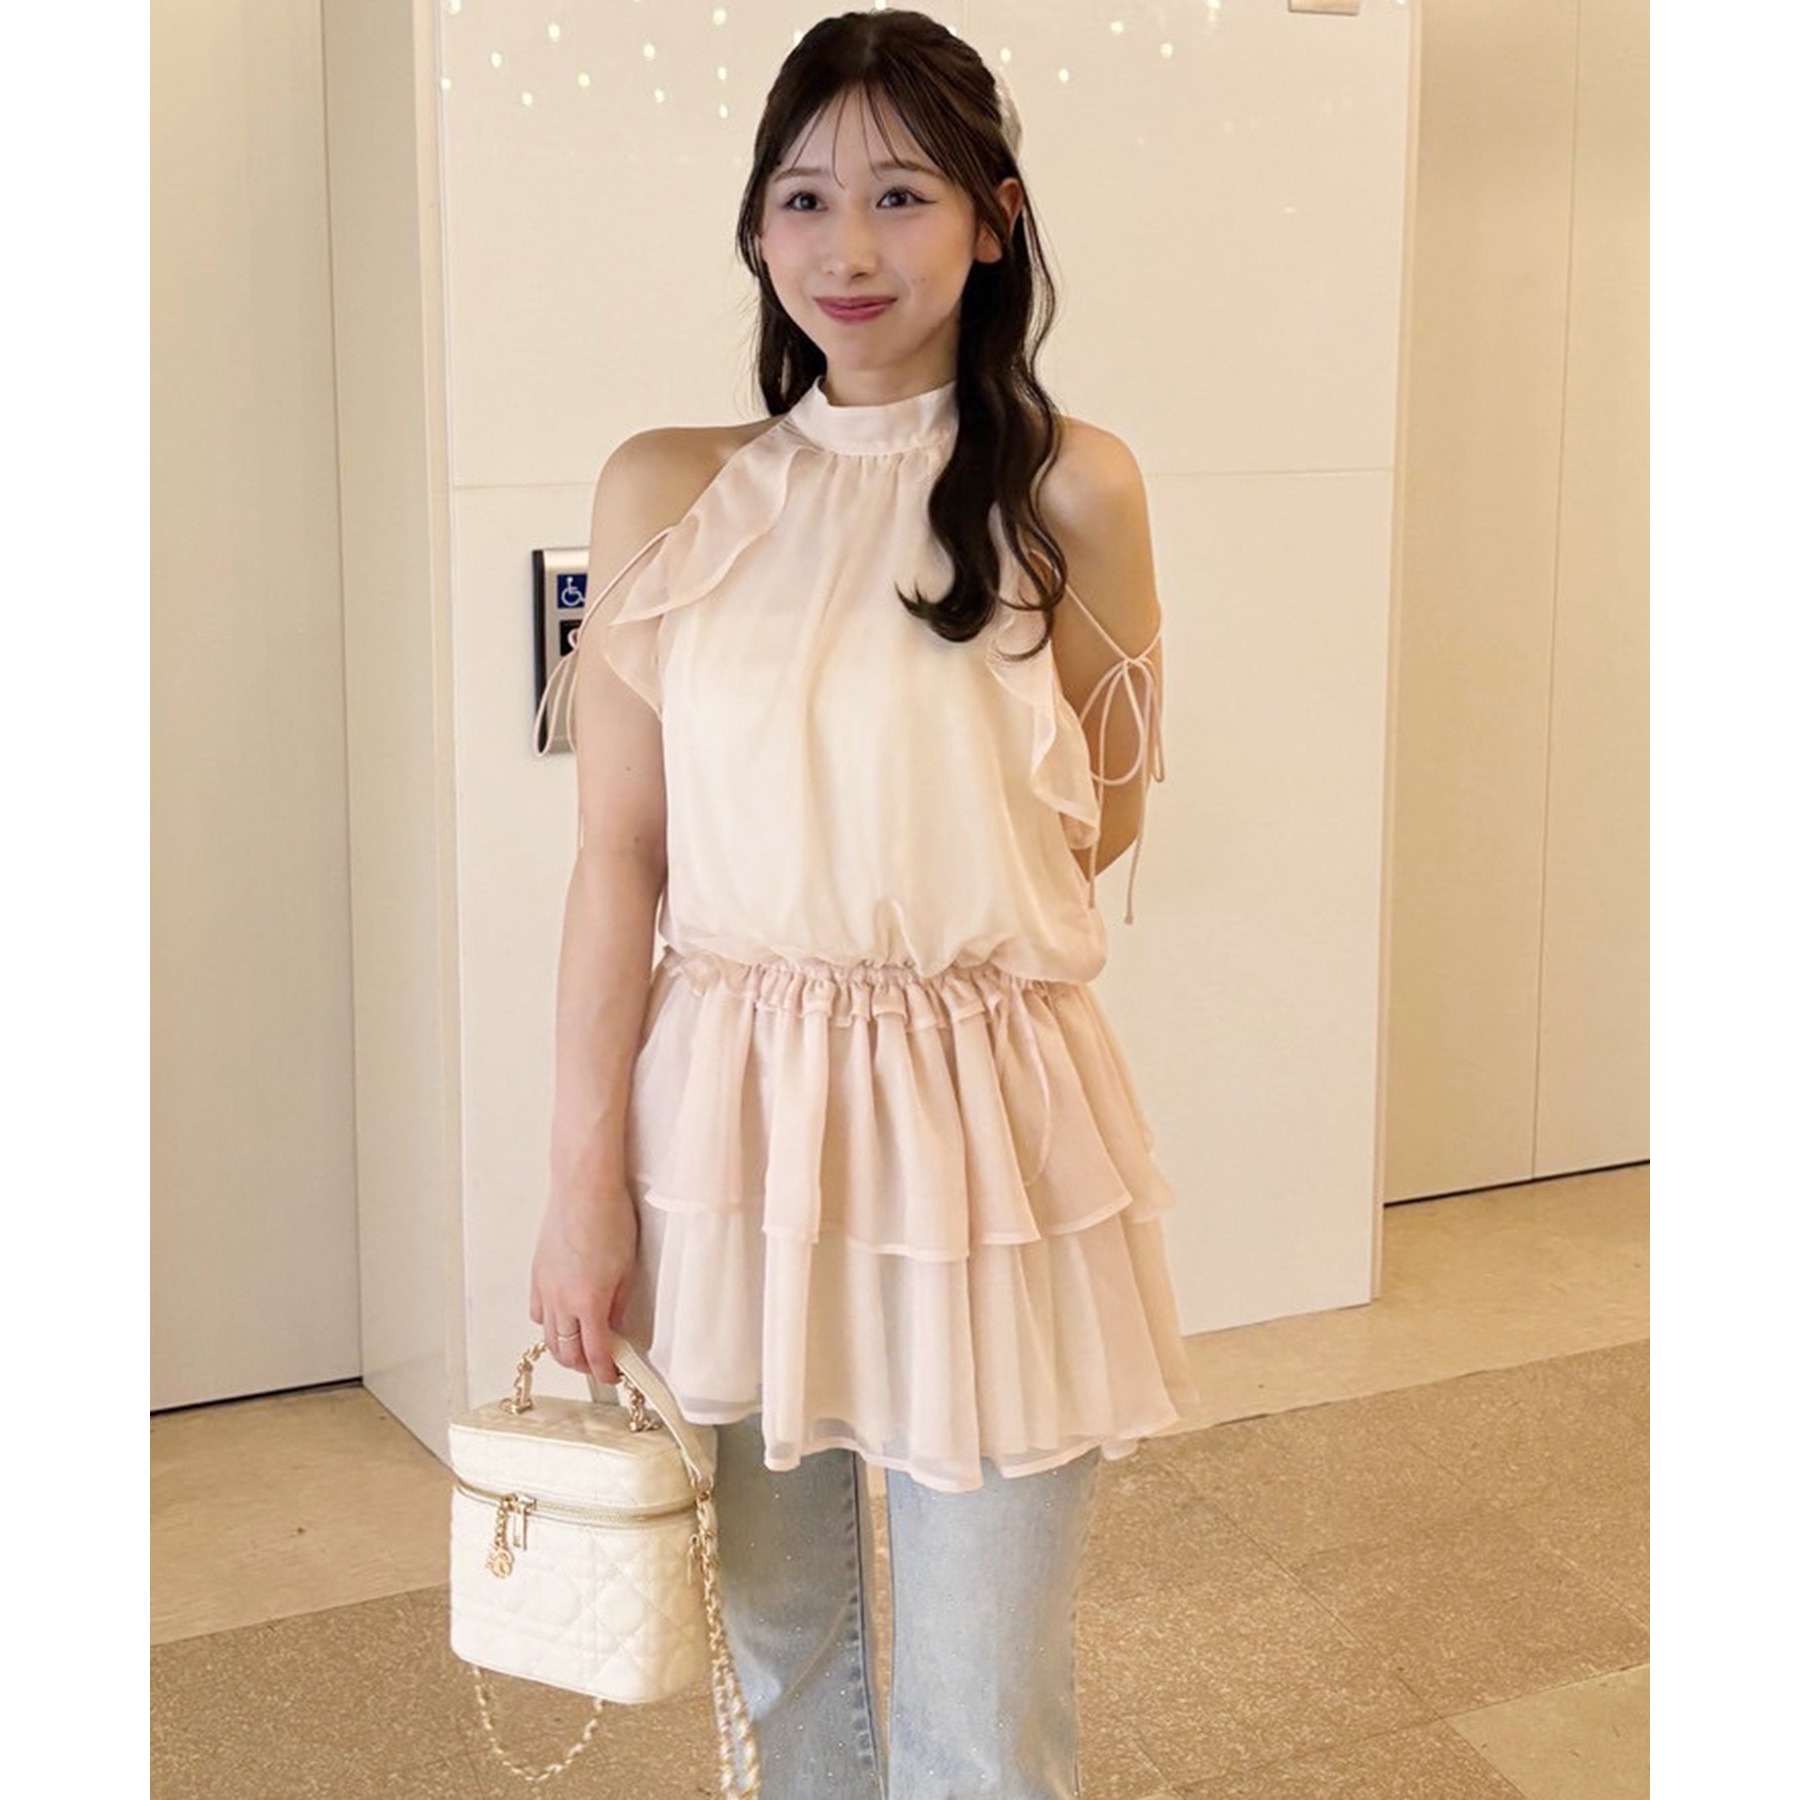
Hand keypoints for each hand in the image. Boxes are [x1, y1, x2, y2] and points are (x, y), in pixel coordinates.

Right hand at [528, 1192, 638, 1385]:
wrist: (584, 1188)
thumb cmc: (609, 1217)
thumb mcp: (627, 1267)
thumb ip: (619, 1303)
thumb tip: (616, 1326)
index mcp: (588, 1302)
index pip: (595, 1353)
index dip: (605, 1371)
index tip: (613, 1376)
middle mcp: (561, 1300)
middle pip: (566, 1352)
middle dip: (583, 1366)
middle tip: (600, 1365)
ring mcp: (545, 1287)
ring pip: (549, 1336)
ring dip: (564, 1349)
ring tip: (581, 1348)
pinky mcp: (537, 1275)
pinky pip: (538, 1312)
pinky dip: (549, 1325)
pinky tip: (562, 1320)